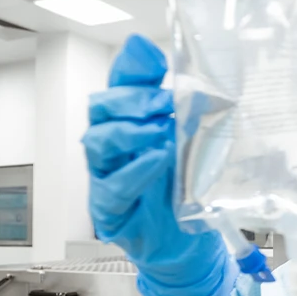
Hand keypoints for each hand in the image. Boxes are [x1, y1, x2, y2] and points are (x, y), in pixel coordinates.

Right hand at [82, 35, 237, 295]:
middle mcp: (113, 144)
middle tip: (164, 101)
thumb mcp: (195, 143)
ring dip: (131, 130)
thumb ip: (191, 111)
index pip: (122, 85)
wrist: (188, 241)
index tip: (147, 54)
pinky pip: (113, 186)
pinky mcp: (110, 208)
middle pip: (101, 109)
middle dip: (130, 98)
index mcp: (131, 121)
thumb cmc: (184, 189)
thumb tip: (198, 80)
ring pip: (98, 142)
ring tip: (162, 130)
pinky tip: (157, 159)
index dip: (130, 67)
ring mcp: (106, 175)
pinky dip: (135, 170)